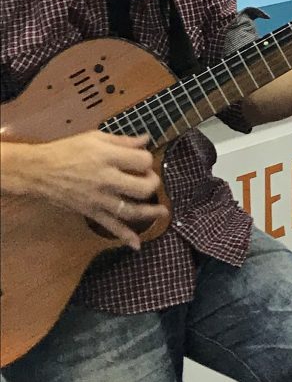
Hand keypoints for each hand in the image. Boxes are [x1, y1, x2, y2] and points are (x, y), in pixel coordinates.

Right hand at [36, 131, 166, 249]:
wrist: (38, 171)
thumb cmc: (67, 150)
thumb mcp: (96, 138)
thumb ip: (123, 141)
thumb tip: (146, 139)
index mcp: (108, 158)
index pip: (143, 161)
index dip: (148, 160)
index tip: (142, 160)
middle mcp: (106, 180)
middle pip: (142, 188)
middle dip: (152, 183)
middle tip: (148, 179)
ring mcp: (99, 198)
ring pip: (131, 210)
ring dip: (150, 213)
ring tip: (163, 212)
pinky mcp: (90, 211)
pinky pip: (110, 226)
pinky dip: (124, 236)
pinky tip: (136, 244)